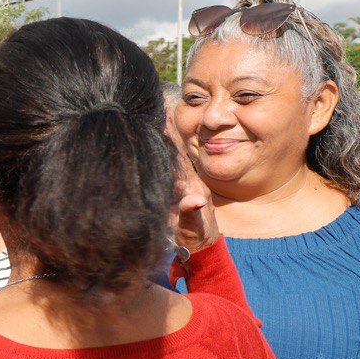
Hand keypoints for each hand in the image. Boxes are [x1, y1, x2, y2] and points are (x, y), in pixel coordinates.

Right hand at [166, 122, 218, 253]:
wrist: (203, 248)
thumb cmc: (196, 240)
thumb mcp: (193, 229)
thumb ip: (192, 215)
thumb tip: (194, 201)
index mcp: (192, 186)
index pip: (179, 158)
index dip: (171, 139)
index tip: (164, 118)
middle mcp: (189, 182)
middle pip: (176, 153)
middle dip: (168, 132)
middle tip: (160, 109)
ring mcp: (184, 186)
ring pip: (173, 159)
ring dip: (166, 140)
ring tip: (160, 119)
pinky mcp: (180, 192)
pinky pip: (171, 170)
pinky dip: (165, 155)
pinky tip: (156, 146)